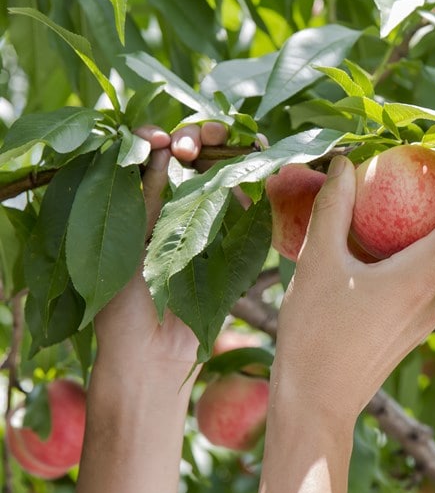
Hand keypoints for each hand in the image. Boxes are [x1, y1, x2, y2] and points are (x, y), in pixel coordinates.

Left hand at [94, 122, 228, 373]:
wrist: (151, 355)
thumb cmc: (123, 304)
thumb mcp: (127, 243)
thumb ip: (147, 197)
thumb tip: (160, 146)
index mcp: (139, 202)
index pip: (152, 153)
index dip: (159, 138)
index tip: (160, 142)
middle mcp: (174, 204)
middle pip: (192, 154)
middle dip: (197, 137)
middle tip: (189, 148)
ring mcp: (206, 221)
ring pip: (222, 170)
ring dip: (225, 149)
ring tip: (222, 145)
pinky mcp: (231, 240)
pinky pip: (244, 203)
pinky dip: (251, 179)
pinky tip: (254, 162)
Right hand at [272, 150, 434, 423]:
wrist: (317, 402)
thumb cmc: (316, 334)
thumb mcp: (318, 262)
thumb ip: (332, 209)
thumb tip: (343, 165)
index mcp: (423, 278)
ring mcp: (431, 316)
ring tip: (424, 196)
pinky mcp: (416, 325)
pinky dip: (432, 247)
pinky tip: (399, 239)